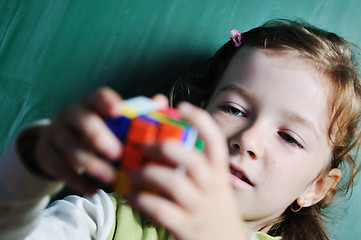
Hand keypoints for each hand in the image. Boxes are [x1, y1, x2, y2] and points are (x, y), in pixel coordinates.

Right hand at [34, 87, 168, 194]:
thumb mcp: (112, 123)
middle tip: (117, 153)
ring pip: (69, 146)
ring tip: (110, 178)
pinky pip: (59, 167)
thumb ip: (136, 114)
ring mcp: (55, 132)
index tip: (118, 111)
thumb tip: (162, 101)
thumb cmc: (97, 132)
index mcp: (91, 103)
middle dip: (98, 136)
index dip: (107, 101)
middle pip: (81, 119)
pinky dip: (77, 181)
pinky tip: (93, 190)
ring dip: (91, 164)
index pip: (97, 96)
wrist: (61, 146)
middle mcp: (71, 114)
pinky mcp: (46, 153)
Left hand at [127, 102, 247, 239]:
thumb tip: (170, 139)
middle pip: (190, 158)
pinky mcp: (185, 228)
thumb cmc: (212, 209)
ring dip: (145, 174)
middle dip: (163, 147)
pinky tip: (130, 197)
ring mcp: (199, 208)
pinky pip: (159, 210)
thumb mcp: (212, 186)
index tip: (181, 106)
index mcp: (218, 173)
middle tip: (143, 146)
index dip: (199, 120)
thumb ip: (194, 163)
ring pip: (172, 182)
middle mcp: (212, 187)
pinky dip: (140, 200)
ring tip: (129, 174)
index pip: (215, 140)